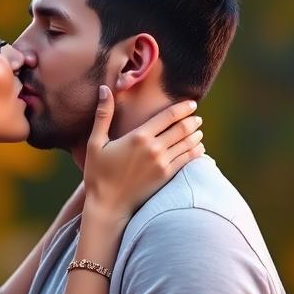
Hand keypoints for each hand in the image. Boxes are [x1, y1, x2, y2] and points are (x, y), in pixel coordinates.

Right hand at [83, 88, 202, 219]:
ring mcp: (162, 164)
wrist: (108, 205)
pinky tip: (198, 148)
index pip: (168, 116)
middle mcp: (153, 148)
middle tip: (197, 117)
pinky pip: (187, 160)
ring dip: (196, 135)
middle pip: (182, 129)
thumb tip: (104, 88)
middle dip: (192, 121)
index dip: (183, 108)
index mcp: (138, 136)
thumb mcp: (95, 143)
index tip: (192, 104)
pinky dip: (196, 152)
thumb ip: (103, 115)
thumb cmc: (98, 174)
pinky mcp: (166, 177)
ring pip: (187, 144)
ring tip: (198, 131)